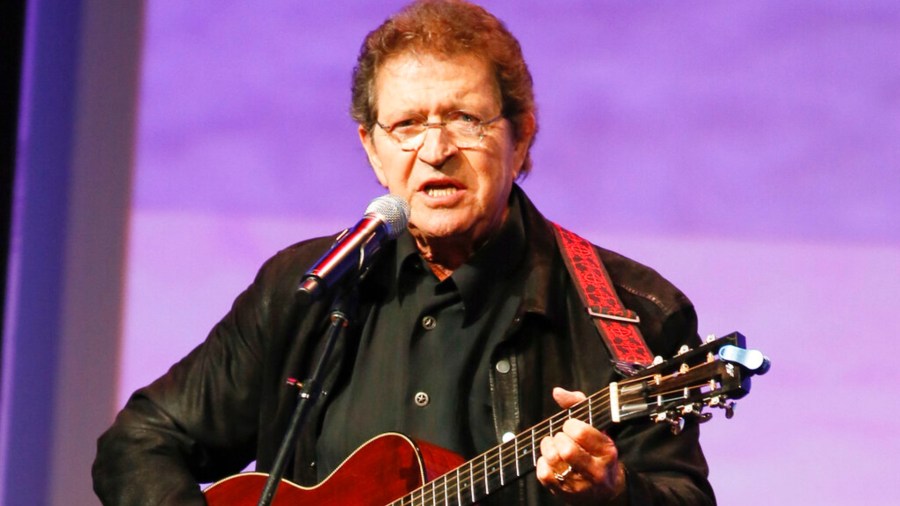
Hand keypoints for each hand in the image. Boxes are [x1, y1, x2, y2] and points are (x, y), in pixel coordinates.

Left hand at [536, 387, 626, 504]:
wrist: (606, 492)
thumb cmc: (598, 452)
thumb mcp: (597, 427)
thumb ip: (578, 405)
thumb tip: (557, 392)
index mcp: (607, 451)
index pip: (582, 433)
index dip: (570, 425)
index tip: (570, 425)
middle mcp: (597, 471)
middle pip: (567, 450)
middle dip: (558, 438)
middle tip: (560, 437)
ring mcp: (581, 485)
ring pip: (554, 462)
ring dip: (547, 448)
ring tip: (552, 445)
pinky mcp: (566, 494)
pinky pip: (544, 475)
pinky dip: (542, 463)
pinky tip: (548, 459)